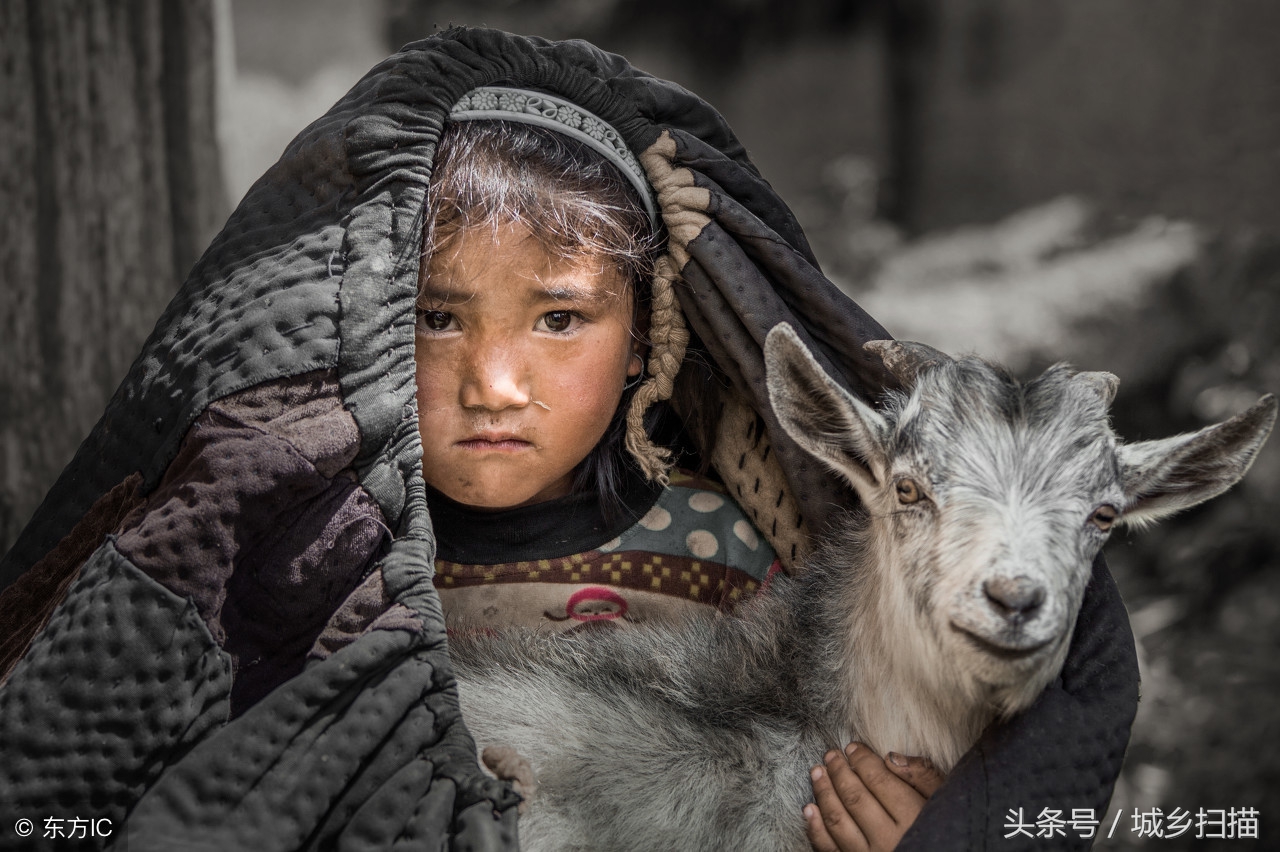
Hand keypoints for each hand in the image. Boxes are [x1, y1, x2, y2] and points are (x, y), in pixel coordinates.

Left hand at [804, 742, 945, 851]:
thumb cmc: (947, 831)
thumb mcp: (945, 802)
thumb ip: (924, 777)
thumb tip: (891, 757)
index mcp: (913, 819)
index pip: (879, 780)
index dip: (861, 759)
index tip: (852, 747)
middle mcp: (889, 840)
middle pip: (854, 797)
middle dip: (838, 771)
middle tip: (830, 754)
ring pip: (838, 821)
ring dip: (823, 793)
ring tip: (817, 772)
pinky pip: (830, 849)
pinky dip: (816, 828)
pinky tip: (810, 809)